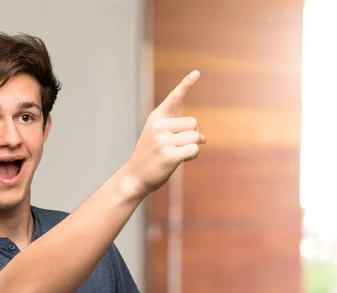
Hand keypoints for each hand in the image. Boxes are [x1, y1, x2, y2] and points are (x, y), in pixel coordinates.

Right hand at [124, 70, 205, 195]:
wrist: (134, 176)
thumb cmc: (150, 155)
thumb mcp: (158, 136)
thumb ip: (179, 131)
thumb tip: (203, 137)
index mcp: (156, 117)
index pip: (174, 97)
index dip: (187, 84)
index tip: (197, 73)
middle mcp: (159, 126)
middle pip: (193, 122)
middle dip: (194, 134)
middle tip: (182, 144)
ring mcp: (163, 141)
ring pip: (195, 137)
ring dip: (193, 146)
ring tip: (178, 153)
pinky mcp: (169, 155)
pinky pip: (194, 150)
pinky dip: (193, 156)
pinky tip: (180, 160)